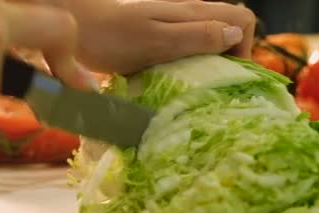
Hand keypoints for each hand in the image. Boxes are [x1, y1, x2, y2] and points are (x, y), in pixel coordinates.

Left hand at [67, 0, 255, 73]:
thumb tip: (234, 35)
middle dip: (227, 62)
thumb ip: (195, 36)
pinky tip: (170, 86)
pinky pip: (183, 54)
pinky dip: (184, 70)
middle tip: (209, 90)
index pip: (242, 20)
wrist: (74, 27)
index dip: (244, 48)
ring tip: (190, 93)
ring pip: (206, 45)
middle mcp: (188, 18)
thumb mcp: (156, 40)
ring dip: (206, 68)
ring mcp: (172, 28)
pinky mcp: (156, 41)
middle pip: (227, 33)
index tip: (227, 75)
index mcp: (193, 13)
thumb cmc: (112, 35)